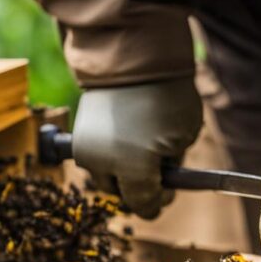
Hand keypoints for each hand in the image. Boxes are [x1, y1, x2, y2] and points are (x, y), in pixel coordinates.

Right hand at [72, 78, 201, 218]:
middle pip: (119, 194)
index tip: (169, 192)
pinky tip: (125, 135)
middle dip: (137, 186)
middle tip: (156, 169)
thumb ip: (171, 168)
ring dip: (120, 171)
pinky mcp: (77, 134)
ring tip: (140, 146)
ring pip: (103, 176)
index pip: (144, 205)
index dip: (159, 201)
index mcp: (133, 169)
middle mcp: (102, 164)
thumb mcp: (183, 136)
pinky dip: (108, 153)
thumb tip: (162, 180)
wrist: (134, 56)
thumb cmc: (166, 96)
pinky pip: (94, 156)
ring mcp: (86, 149)